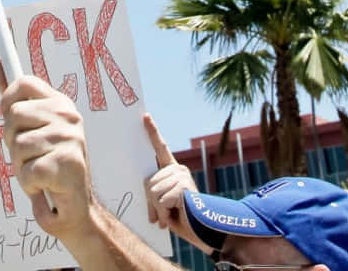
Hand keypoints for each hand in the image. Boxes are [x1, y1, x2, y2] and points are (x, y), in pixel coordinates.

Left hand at [0, 62, 94, 239]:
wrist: (77, 209)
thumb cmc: (50, 167)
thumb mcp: (33, 129)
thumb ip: (16, 99)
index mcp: (59, 103)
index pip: (23, 82)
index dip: (7, 100)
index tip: (10, 119)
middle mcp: (68, 116)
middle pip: (13, 115)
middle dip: (12, 142)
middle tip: (31, 155)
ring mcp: (70, 138)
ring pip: (18, 146)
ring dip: (21, 167)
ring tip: (39, 172)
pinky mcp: (68, 164)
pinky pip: (27, 171)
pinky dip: (30, 185)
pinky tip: (46, 185)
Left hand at [141, 115, 207, 251]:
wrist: (202, 232)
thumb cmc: (182, 219)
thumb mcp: (163, 204)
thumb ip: (153, 194)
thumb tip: (146, 189)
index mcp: (172, 171)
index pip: (160, 148)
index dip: (152, 132)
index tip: (144, 116)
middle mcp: (178, 169)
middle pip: (148, 183)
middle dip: (152, 203)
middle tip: (165, 213)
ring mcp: (182, 176)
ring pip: (152, 192)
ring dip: (159, 210)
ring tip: (172, 214)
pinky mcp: (183, 186)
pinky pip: (161, 200)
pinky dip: (165, 213)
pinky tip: (177, 215)